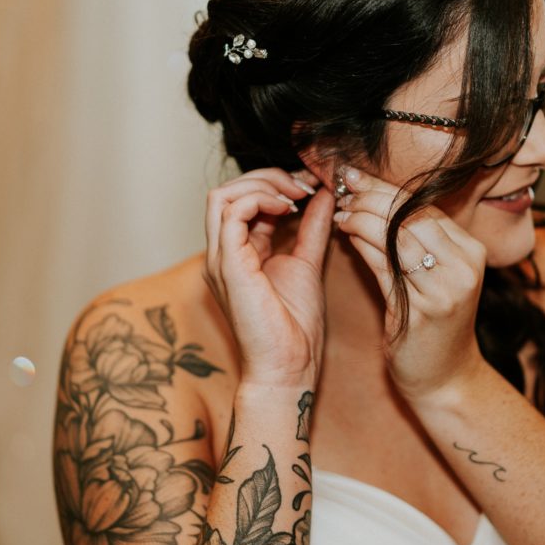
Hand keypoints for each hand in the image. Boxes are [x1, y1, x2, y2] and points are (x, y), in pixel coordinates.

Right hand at [204, 168, 335, 386]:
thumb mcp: (308, 262)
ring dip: (262, 185)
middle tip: (302, 186)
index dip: (274, 184)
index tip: (310, 186)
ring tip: (294, 197)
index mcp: (238, 253)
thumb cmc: (296, 328)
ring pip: (221, 196)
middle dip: (266, 178)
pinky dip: (258, 200)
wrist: (289, 367)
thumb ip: (312, 227)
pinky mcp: (227, 266)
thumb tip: (324, 195)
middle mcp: (223, 253)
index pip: (242, 200)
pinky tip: (286, 210)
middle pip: (226, 191)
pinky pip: (229, 214)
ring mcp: (220, 259)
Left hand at [331, 167, 486, 397]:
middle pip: (411, 214)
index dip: (386, 187)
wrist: (446, 380)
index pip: (424, 204)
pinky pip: (386, 267)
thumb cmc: (432, 325)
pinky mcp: (425, 310)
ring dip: (362, 217)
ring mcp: (447, 288)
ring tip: (339, 211)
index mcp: (471, 251)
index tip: (355, 176)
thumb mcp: (432, 276)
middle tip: (342, 185)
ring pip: (397, 235)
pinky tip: (345, 234)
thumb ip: (412, 241)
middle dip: (371, 195)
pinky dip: (363, 245)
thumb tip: (372, 199)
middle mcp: (465, 265)